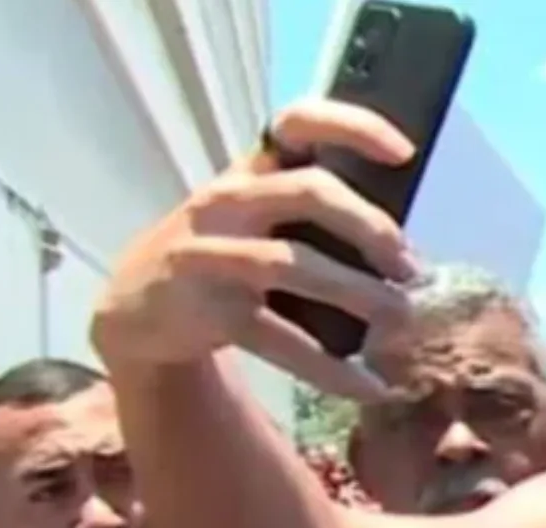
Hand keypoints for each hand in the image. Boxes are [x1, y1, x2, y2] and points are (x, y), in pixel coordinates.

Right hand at [89, 99, 418, 400]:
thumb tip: (406, 255)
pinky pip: (279, 340)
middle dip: (370, 226)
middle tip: (409, 267)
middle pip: (309, 191)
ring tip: (402, 319)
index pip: (297, 123)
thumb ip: (316, 222)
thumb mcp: (259, 222)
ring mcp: (212, 253)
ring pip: (292, 264)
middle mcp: (229, 201)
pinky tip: (369, 385)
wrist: (136, 310)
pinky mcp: (207, 310)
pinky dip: (330, 367)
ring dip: (358, 292)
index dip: (352, 127)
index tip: (404, 152)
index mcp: (253, 171)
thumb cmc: (225, 256)